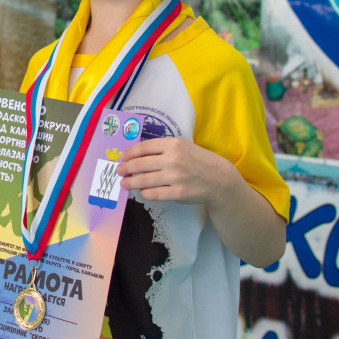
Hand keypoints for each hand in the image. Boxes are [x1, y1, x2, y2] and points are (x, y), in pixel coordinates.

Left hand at [116, 137, 285, 266]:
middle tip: (119, 171)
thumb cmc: (197, 161)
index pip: (144, 147)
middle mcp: (173, 159)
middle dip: (126, 168)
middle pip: (140, 164)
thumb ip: (161, 149)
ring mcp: (175, 177)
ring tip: (124, 183)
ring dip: (130, 182)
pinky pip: (154, 194)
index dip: (129, 153)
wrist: (219, 179)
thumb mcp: (182, 147)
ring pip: (144, 180)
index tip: (122, 157)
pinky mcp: (178, 193)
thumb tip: (136, 155)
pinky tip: (142, 191)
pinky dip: (145, 193)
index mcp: (173, 144)